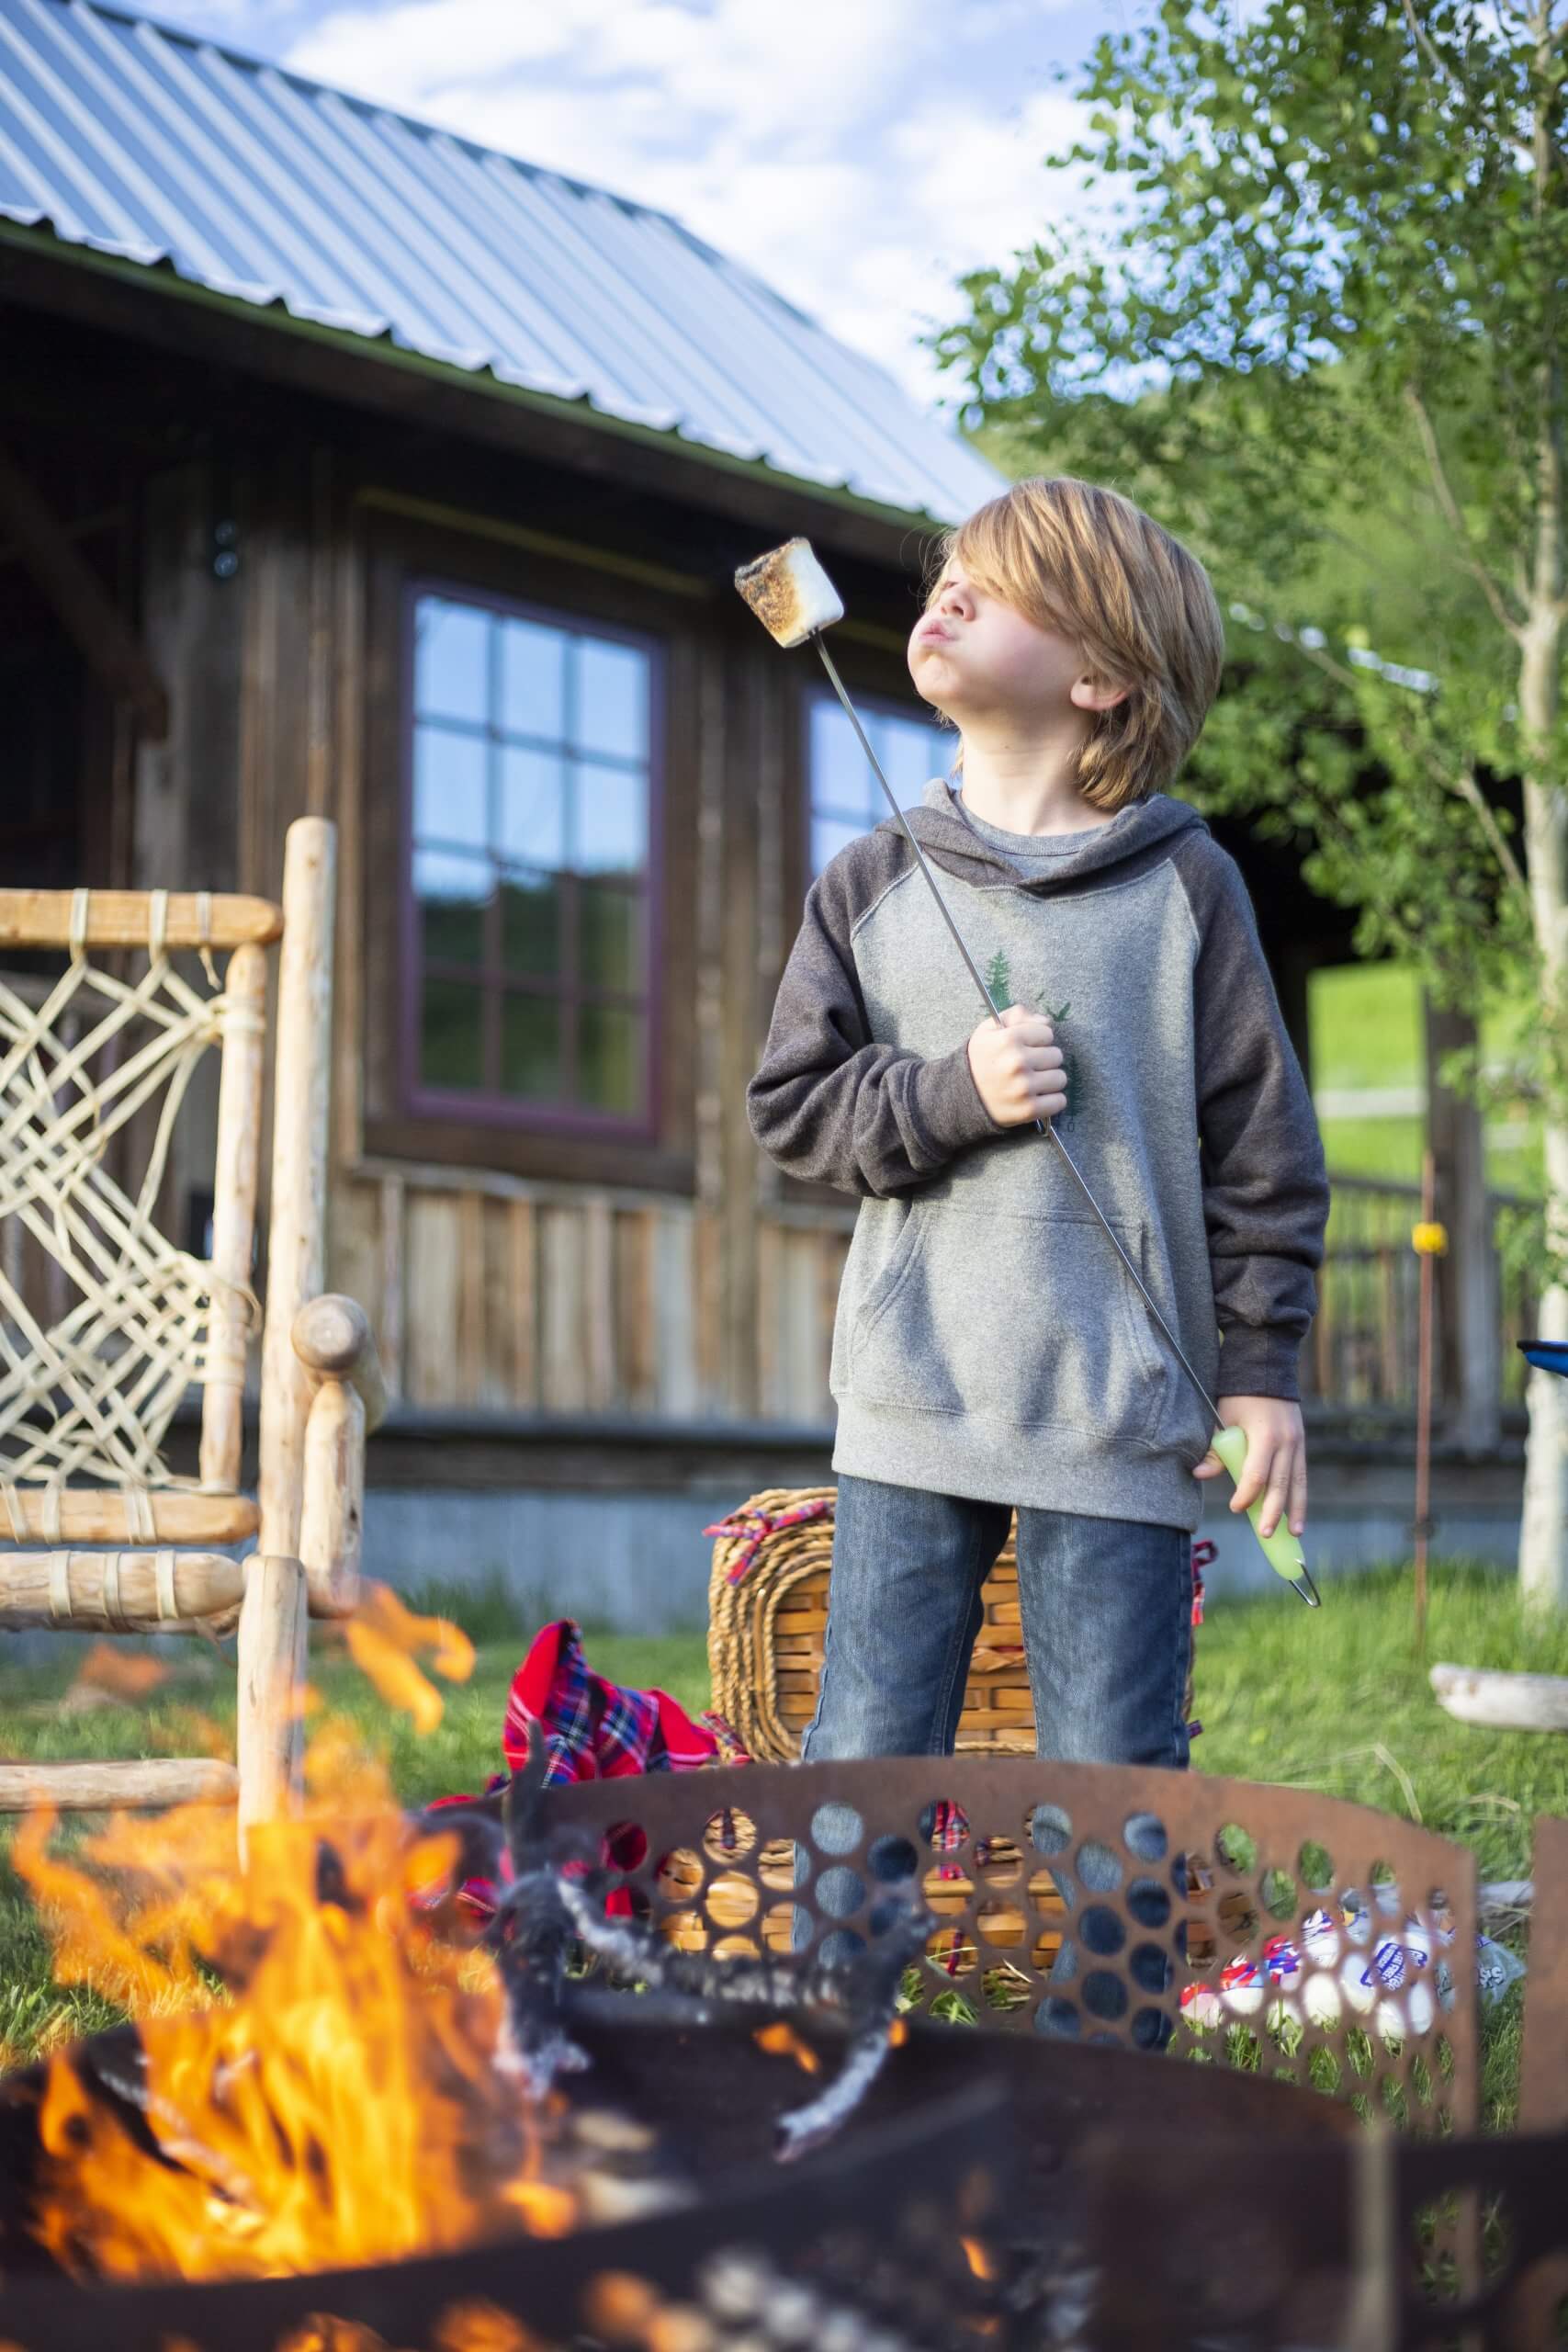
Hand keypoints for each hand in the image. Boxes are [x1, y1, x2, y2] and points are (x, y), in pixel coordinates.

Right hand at [967, 1004, 1066, 1127]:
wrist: (960, 1095)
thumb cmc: (980, 1059)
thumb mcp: (990, 1029)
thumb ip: (1017, 1015)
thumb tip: (1046, 1021)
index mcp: (1009, 1039)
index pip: (1047, 1033)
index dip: (1037, 1039)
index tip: (1027, 1047)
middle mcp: (1017, 1062)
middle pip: (1056, 1056)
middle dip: (1045, 1060)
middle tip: (1030, 1066)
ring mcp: (1024, 1088)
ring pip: (1060, 1078)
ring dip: (1050, 1080)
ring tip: (1034, 1082)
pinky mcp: (1028, 1110)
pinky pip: (1059, 1102)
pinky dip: (1052, 1101)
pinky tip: (1038, 1097)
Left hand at [1192, 1395, 1306, 1539]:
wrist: (1265, 1368)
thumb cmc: (1238, 1395)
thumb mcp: (1222, 1419)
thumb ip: (1214, 1449)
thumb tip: (1197, 1475)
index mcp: (1265, 1435)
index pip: (1256, 1474)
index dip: (1246, 1494)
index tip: (1236, 1508)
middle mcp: (1286, 1441)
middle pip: (1280, 1484)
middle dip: (1273, 1511)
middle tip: (1266, 1534)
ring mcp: (1297, 1442)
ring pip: (1297, 1482)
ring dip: (1296, 1510)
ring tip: (1295, 1534)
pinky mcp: (1300, 1443)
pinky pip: (1301, 1474)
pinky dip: (1300, 1495)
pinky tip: (1299, 1515)